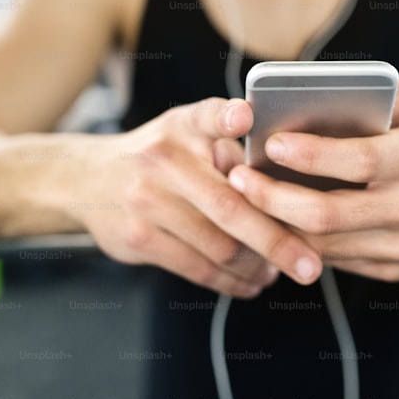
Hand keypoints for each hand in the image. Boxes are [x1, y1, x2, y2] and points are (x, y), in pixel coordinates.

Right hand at [71, 98, 322, 297]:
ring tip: (279, 272)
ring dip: (256, 266)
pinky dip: (230, 281)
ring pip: (217, 245)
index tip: (246, 116)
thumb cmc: (159, 155)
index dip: (228, 115)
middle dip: (277, 241)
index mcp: (183, 127)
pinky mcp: (137, 237)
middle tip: (310, 265)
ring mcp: (147, 201)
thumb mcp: (185, 130)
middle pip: (230, 206)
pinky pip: (196, 268)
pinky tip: (250, 283)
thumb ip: (228, 141)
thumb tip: (284, 174)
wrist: (88, 180)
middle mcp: (163, 160)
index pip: (207, 115)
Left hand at [226, 80, 398, 281]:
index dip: (308, 156)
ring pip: (325, 245)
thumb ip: (394, 91)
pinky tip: (277, 220)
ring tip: (246, 197)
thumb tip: (336, 89)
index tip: (270, 143)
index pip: (358, 161)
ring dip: (277, 224)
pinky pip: (338, 260)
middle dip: (272, 198)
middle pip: (328, 214)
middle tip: (238, 177)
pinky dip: (302, 241)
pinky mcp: (398, 270)